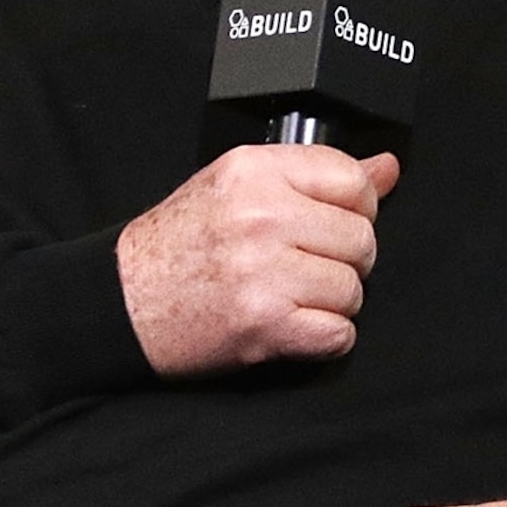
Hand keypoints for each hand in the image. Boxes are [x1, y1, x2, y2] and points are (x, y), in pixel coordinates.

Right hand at [117, 145, 400, 376]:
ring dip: (332, 302)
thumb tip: (388, 168)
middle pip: (361, 239)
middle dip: (345, 260)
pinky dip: (324, 338)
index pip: (352, 180)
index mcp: (255, 171)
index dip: (356, 208)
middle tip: (306, 267)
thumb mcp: (239, 188)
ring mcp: (262, 272)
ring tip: (292, 296)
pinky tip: (293, 325)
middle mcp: (260, 216)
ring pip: (353, 289)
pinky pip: (339, 334)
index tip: (332, 223)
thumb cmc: (181, 243)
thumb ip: (315, 177)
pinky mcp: (263, 324)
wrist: (119, 302)